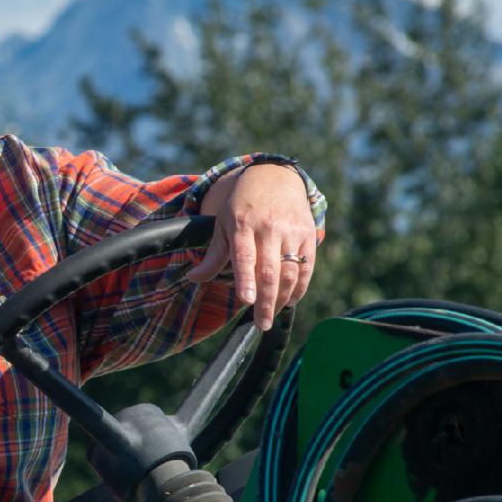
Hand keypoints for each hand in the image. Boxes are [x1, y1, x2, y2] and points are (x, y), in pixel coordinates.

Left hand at [187, 163, 316, 330]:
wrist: (275, 177)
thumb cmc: (243, 205)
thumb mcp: (223, 224)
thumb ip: (214, 255)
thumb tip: (193, 279)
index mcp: (242, 225)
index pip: (244, 258)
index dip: (246, 281)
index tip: (246, 302)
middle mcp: (269, 228)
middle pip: (270, 271)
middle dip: (266, 302)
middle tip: (261, 324)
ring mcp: (291, 231)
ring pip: (290, 272)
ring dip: (283, 298)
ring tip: (272, 315)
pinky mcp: (308, 234)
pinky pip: (306, 267)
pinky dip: (300, 288)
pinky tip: (290, 300)